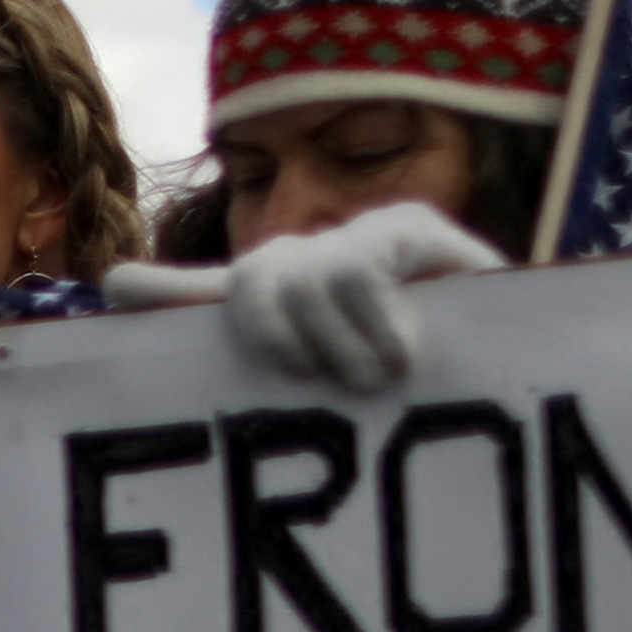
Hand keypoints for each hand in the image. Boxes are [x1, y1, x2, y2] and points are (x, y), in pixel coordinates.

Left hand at [103, 200, 505, 390]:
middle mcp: (311, 263)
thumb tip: (126, 304)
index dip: (162, 291)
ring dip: (340, 345)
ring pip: (305, 279)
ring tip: (374, 380)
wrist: (516, 371)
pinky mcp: (410, 229)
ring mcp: (359, 240)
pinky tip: (401, 353)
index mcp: (284, 307)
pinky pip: (356, 270)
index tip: (116, 287)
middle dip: (275, 337)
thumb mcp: (330, 401)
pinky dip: (374, 324)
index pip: (208, 294)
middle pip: (252, 282)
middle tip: (318, 378)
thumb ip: (245, 372)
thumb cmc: (423, 397)